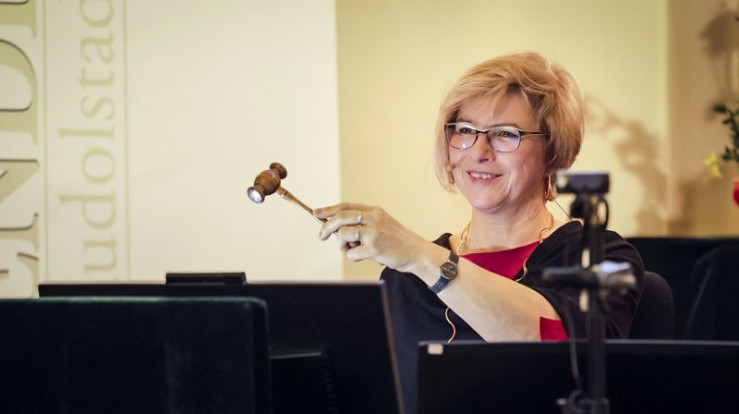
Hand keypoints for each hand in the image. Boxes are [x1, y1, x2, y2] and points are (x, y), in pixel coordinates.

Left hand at [314, 203, 429, 272]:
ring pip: (343, 235)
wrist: (417, 253)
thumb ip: (362, 224)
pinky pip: (351, 253)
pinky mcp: (374, 247)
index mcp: (374, 211)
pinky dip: (353, 257)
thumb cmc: (397, 242)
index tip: (316, 213)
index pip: (346, 206)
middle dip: (326, 227)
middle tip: (321, 236)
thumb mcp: (382, 225)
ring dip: (343, 245)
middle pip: (340, 217)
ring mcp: (374, 232)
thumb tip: (336, 229)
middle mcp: (373, 218)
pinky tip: (365, 257)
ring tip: (353, 249)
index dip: (328, 209)